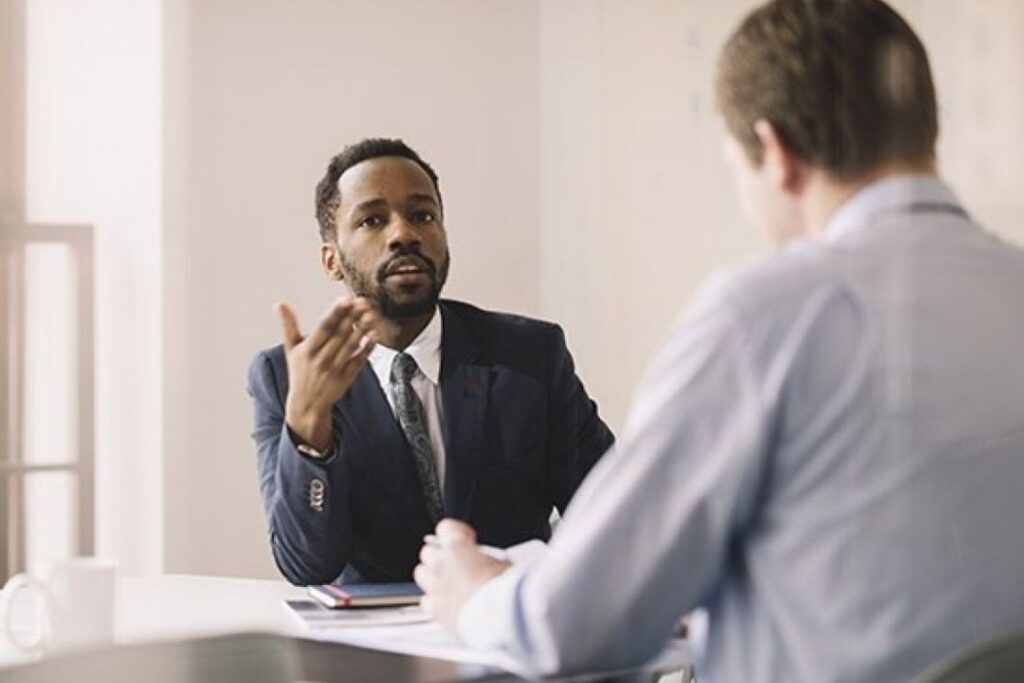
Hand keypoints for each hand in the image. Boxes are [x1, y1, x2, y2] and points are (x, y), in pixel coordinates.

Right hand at [277, 297, 380, 451]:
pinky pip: (359, 360)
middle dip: (352, 317)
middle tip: (363, 301)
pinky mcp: (347, 377)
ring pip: (351, 346)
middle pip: (340, 335)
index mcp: (307, 351)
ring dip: (362, 330)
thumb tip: (279, 304)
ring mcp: (336, 369)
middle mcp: (321, 360)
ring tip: (371, 314)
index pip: (324, 328)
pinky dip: (368, 348)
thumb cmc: (299, 372)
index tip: (346, 299)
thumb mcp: (291, 349)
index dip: (336, 313)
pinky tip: (375, 335)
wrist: (307, 404)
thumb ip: (288, 325)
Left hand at [414, 519, 509, 630]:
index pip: (446, 527)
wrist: (503, 619)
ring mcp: (436, 589)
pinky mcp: (436, 612)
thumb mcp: (503, 562)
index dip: (457, 532)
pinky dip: (434, 601)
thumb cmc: (508, 588)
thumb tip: (486, 561)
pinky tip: (448, 604)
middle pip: (428, 552)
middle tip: (456, 562)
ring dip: (432, 575)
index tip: (467, 538)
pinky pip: (426, 601)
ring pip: (421, 574)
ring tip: (449, 582)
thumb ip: (486, 557)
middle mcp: (441, 566)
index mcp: (457, 547)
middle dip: (440, 554)